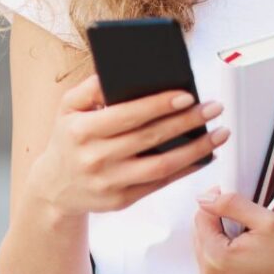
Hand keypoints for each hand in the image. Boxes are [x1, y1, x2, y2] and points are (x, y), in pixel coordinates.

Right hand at [28, 73, 228, 215]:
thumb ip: (90, 88)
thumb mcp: (67, 108)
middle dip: (187, 122)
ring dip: (196, 150)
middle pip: (150, 139)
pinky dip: (185, 170)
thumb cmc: (68, 139)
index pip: (128, 115)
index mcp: (82, 130)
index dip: (159, 105)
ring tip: (219, 133)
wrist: (54, 186)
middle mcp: (95, 158)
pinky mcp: (122, 201)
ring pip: (161, 166)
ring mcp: (110, 183)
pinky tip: (204, 156)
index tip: (187, 95)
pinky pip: (160, 184)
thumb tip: (118, 73)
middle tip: (213, 108)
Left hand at [192, 187, 273, 273]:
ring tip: (246, 245)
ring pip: (206, 259)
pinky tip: (246, 264)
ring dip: (219, 246)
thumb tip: (203, 199)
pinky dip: (224, 267)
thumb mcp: (266, 220)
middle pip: (201, 240)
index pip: (200, 220)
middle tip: (244, 224)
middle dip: (217, 227)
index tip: (227, 198)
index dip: (214, 205)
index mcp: (216, 259)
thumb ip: (230, 204)